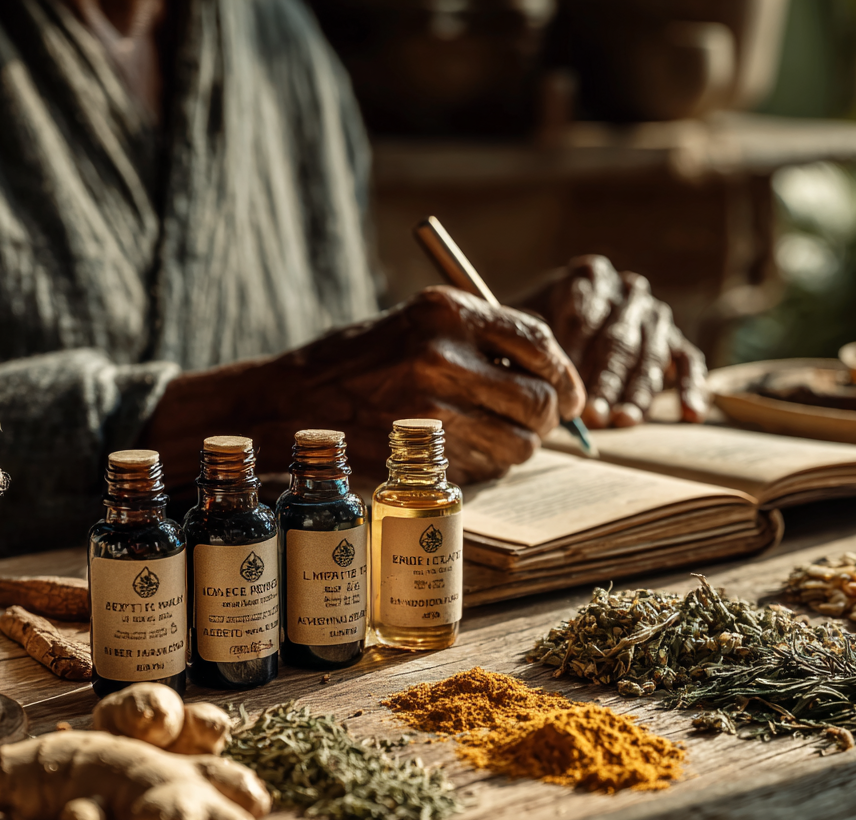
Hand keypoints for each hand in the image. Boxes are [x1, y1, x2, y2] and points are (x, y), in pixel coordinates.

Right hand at [141, 287, 583, 484]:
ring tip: (486, 439)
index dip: (566, 375)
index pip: (539, 342)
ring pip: (517, 445)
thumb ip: (480, 340)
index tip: (571, 396)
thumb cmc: (355, 365)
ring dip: (514, 449)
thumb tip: (553, 374)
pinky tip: (451, 454)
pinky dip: (479, 470)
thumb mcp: (415, 326)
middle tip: (533, 426)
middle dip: (545, 419)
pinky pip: (481, 472)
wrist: (284, 405)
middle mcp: (440, 356)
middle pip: (538, 400)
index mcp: (445, 311)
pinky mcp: (415, 457)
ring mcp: (428, 411)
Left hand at [514, 255, 707, 427]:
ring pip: (651, 355)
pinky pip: (689, 362)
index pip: (585, 314)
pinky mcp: (676, 339)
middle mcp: (628, 291)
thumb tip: (533, 365)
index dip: (574, 351)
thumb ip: (528, 334)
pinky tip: (690, 414)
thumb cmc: (538, 324)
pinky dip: (691, 387)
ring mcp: (655, 314)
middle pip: (619, 340)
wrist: (568, 318)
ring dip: (638, 392)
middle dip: (605, 381)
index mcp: (590, 276)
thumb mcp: (525, 319)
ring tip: (623, 421)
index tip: (563, 382)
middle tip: (591, 416)